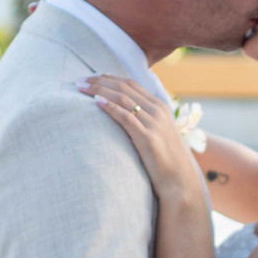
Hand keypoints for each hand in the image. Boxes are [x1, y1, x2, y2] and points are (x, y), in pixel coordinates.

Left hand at [79, 75, 201, 202]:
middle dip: (99, 81)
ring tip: (81, 88)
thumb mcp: (156, 132)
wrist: (178, 179)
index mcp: (160, 106)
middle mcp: (158, 110)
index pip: (130, 84)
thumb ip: (143, 119)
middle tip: (79, 80)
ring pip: (123, 98)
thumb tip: (122, 114)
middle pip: (124, 87)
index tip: (90, 77)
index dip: (108, 78)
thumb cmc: (164, 158)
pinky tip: (96, 102)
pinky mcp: (148, 138)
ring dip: (99, 90)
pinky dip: (110, 107)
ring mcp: (154, 123)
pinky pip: (126, 117)